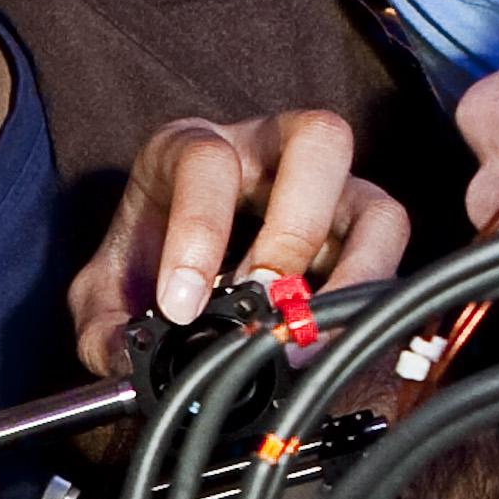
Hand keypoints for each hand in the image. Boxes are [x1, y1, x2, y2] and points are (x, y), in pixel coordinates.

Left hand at [67, 108, 413, 376]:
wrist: (176, 294)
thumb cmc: (144, 273)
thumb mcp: (104, 300)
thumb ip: (105, 329)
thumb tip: (129, 358)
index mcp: (195, 149)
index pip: (207, 161)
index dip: (198, 232)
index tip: (181, 305)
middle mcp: (274, 155)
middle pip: (319, 140)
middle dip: (296, 226)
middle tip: (263, 296)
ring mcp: (332, 197)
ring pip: (378, 207)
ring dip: (352, 275)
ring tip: (306, 332)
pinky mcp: (364, 247)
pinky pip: (394, 270)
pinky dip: (368, 308)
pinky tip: (326, 343)